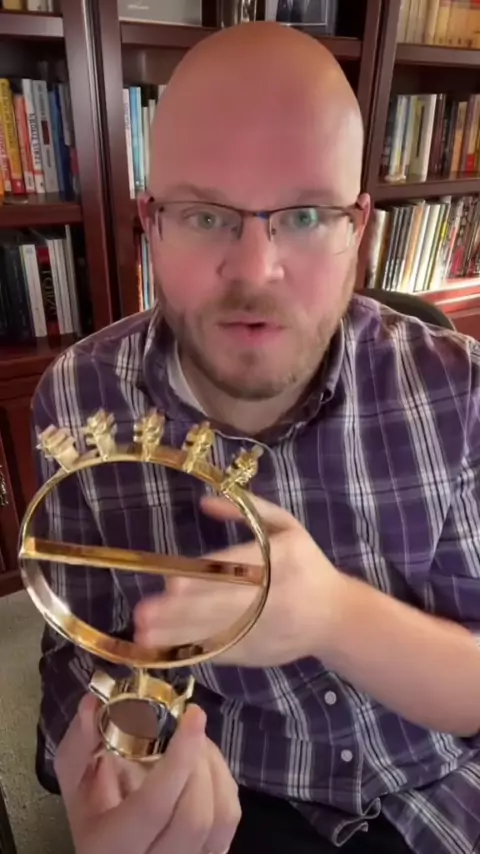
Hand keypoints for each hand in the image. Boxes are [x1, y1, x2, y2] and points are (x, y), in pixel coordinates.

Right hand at [55, 694, 240, 853]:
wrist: (111, 849)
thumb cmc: (91, 812)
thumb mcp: (74, 784)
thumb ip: (79, 746)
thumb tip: (92, 705)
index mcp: (111, 847)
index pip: (154, 806)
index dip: (179, 757)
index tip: (192, 716)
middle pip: (194, 816)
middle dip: (198, 760)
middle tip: (188, 727)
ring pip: (221, 817)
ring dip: (214, 768)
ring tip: (196, 743)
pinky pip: (230, 820)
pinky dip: (224, 782)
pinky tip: (205, 765)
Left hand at [134, 493, 344, 665]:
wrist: (337, 617)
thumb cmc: (307, 564)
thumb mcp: (287, 526)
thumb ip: (251, 509)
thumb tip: (206, 501)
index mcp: (283, 559)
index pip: (239, 570)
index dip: (205, 578)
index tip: (172, 584)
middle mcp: (274, 597)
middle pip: (223, 606)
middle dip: (181, 612)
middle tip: (144, 613)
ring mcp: (265, 630)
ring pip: (219, 633)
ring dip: (179, 635)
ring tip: (145, 635)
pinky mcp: (259, 653)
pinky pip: (224, 653)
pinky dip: (194, 652)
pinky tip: (166, 651)